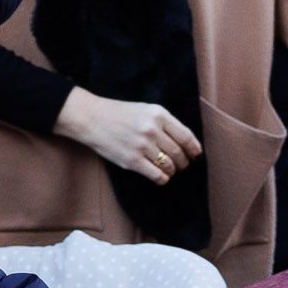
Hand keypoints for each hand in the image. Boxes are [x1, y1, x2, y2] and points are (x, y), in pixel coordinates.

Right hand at [57, 90, 201, 183]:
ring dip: (173, 171)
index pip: (186, 135)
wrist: (91, 118)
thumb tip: (185, 141)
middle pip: (179, 152)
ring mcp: (142, 146)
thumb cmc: (120, 114)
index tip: (196, 154)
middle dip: (184, 162)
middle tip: (183, 165)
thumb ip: (164, 122)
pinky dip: (163, 178)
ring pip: (169, 165)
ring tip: (171, 170)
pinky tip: (162, 177)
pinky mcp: (132, 160)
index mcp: (159, 114)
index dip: (194, 148)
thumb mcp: (146, 109)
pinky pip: (156, 175)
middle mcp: (152, 129)